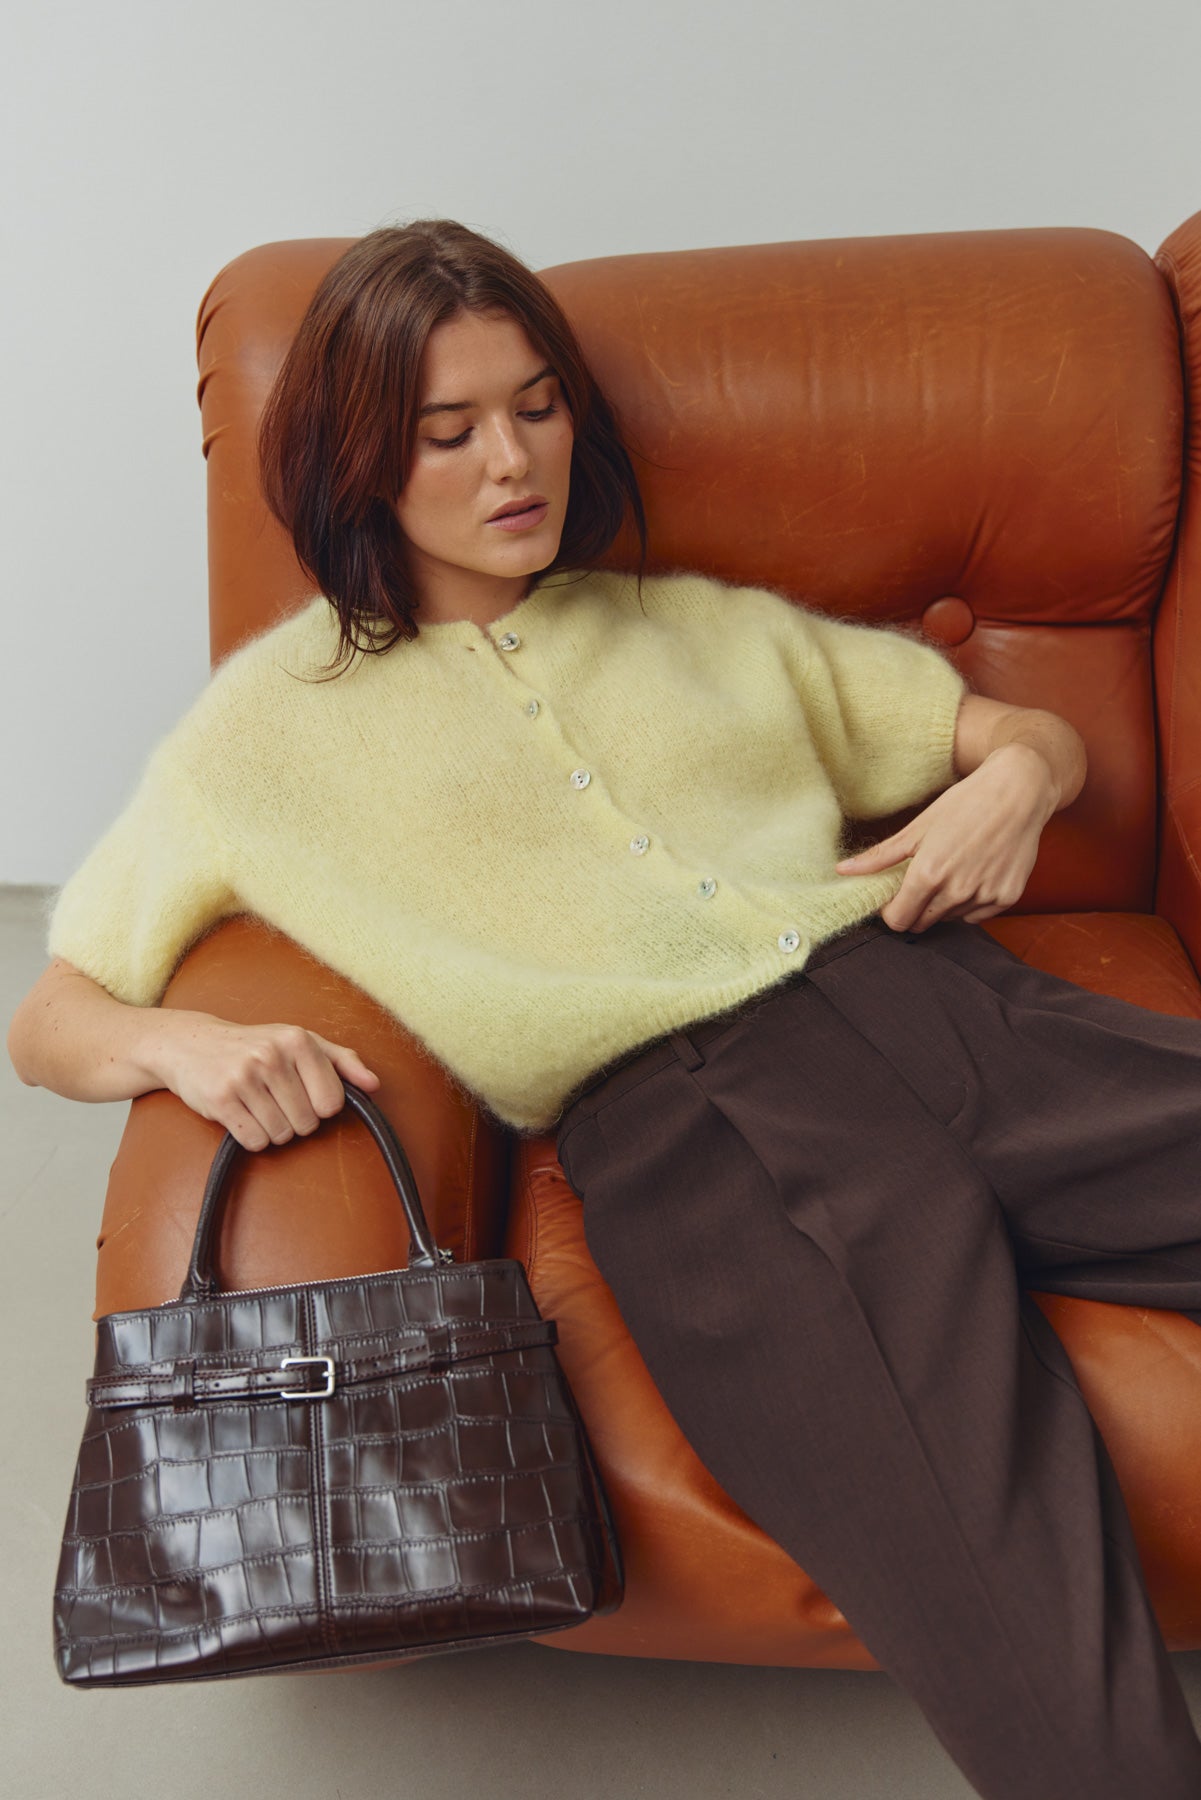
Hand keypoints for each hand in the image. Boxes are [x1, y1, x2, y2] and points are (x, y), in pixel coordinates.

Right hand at [149, 1011, 380, 1150]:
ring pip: (281, 1135)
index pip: (332, 1102)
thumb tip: (374, 1085)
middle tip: (274, 1100)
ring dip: (272, 1130)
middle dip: (294, 1120)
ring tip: (257, 1105)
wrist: (191, 1043)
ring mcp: (244, 1077)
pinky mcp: (221, 1100)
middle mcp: (272, 1055)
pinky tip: (242, 1116)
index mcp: (298, 1040)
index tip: (303, 1094)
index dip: (320, 1107)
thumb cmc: (254, 1045)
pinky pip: (255, 1141)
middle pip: (307, 1123)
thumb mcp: (300, 1042)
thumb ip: (342, 1061)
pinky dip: (252, 1138)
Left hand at [834, 743, 1057, 932]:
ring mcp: (985, 896)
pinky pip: (977, 915)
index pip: (898, 920)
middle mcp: (957, 891)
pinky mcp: (1007, 897)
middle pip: (922, 923)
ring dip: (944, 903)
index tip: (894, 896)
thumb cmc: (965, 803)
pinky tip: (976, 872)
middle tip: (924, 878)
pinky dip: (971, 902)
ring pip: (950, 919)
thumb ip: (880, 856)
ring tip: (954, 867)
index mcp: (928, 874)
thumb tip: (842, 871)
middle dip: (916, 907)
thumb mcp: (918, 827)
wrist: (1019, 791)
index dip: (892, 911)